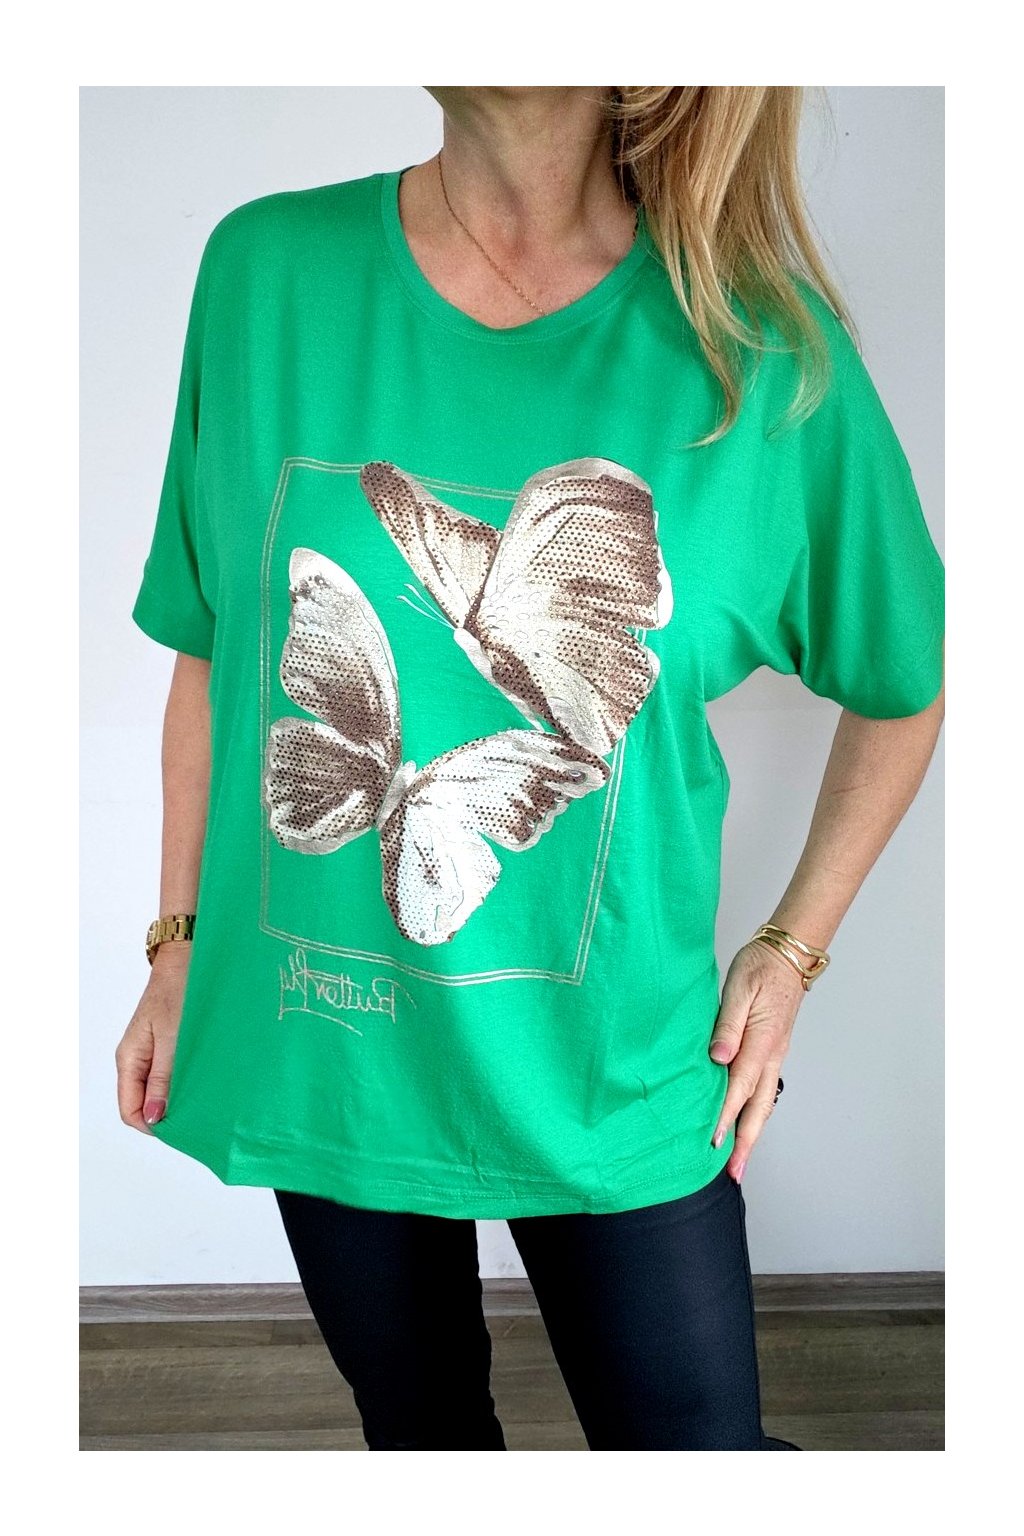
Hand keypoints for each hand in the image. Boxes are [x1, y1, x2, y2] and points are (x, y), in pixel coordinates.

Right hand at [114, 945, 190, 1133]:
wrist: (189, 958)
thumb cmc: (179, 991)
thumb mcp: (172, 1038)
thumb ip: (162, 1078)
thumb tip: (154, 1116)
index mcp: (129, 1059)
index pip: (130, 1111)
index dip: (153, 1125)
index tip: (182, 1127)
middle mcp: (136, 1060)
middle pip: (144, 1104)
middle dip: (168, 1114)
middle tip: (199, 1113)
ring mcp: (151, 1053)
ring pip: (159, 1091)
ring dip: (179, 1098)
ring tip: (204, 1096)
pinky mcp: (167, 1045)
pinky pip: (170, 1075)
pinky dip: (185, 1081)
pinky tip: (204, 1079)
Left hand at [708, 939, 806, 1181]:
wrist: (788, 955)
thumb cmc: (760, 967)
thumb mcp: (738, 988)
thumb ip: (727, 1025)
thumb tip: (717, 1058)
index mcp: (761, 1041)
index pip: (739, 1087)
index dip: (724, 1117)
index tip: (711, 1142)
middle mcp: (771, 1054)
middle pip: (758, 1108)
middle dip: (745, 1142)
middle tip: (733, 1172)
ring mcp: (774, 1055)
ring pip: (763, 1103)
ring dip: (751, 1132)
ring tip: (738, 1159)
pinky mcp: (772, 1051)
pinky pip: (763, 1089)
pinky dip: (754, 1112)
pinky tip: (744, 1122)